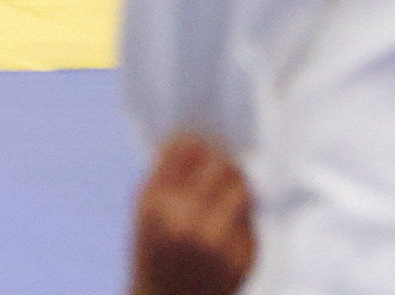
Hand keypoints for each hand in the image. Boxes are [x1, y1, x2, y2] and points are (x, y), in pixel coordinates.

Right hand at [129, 135, 255, 294]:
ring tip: (227, 194)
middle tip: (220, 169)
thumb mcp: (145, 211)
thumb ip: (166, 172)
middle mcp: (185, 222)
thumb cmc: (155, 251)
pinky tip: (227, 228)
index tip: (199, 148)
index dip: (196, 144)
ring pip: (242, 187)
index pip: (186, 149)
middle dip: (221, 164)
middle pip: (220, 164)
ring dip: (236, 185)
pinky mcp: (241, 258)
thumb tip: (199, 135)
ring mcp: (216, 243)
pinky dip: (241, 217)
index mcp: (155, 204)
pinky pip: (249, 218)